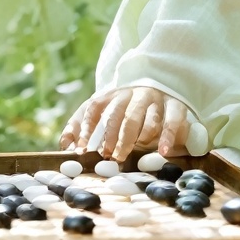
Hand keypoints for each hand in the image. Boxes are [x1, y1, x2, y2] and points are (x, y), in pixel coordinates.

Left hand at [60, 85, 203, 163]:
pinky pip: (172, 121)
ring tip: (130, 154)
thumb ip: (81, 126)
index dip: (85, 127)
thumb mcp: (104, 110)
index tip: (80, 148)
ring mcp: (155, 99)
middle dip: (114, 138)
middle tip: (108, 156)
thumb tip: (64, 145)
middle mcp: (134, 94)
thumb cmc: (126, 106)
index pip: (94, 107)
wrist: (162, 83)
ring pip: (146, 119)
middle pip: (122, 116)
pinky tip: (162, 151)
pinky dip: (167, 137)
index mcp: (113, 94)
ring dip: (138, 138)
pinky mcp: (176, 106)